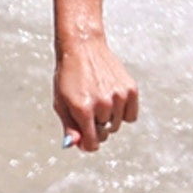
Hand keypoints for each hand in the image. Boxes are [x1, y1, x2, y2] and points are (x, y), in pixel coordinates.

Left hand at [54, 37, 138, 151]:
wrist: (82, 47)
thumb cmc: (68, 75)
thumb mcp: (61, 102)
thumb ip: (69, 126)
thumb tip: (76, 145)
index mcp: (83, 108)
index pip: (92, 143)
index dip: (87, 144)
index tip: (84, 140)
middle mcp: (103, 103)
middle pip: (104, 134)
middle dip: (96, 128)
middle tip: (88, 112)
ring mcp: (119, 96)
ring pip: (117, 125)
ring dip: (108, 119)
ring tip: (98, 101)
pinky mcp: (130, 89)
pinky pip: (131, 116)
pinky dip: (123, 113)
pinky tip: (112, 101)